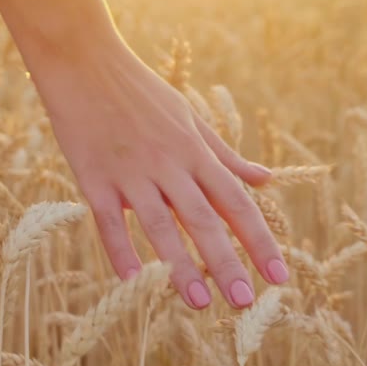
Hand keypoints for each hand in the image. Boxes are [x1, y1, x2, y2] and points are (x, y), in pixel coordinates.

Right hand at [35, 41, 288, 309]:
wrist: (88, 63)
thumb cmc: (143, 92)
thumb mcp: (192, 118)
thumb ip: (226, 154)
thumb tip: (265, 180)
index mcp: (195, 151)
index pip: (236, 201)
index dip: (260, 240)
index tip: (278, 276)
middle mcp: (169, 163)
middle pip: (204, 219)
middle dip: (227, 262)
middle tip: (245, 303)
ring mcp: (131, 171)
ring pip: (159, 225)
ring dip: (178, 265)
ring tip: (198, 303)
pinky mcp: (94, 177)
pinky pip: (108, 221)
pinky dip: (119, 251)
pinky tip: (131, 282)